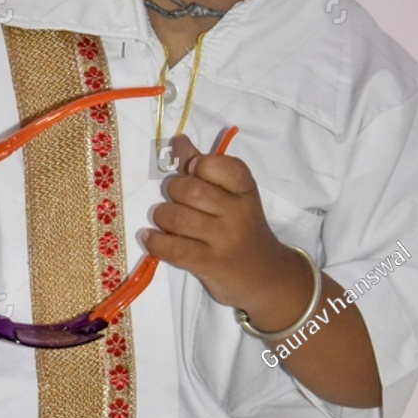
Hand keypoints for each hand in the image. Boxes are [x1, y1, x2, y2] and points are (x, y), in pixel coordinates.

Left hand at [142, 135, 312, 323]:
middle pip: (190, 190)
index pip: (220, 164)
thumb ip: (204, 167)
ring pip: (177, 217)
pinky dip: (155, 241)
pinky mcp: (210, 264)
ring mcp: (225, 240)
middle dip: (173, 191)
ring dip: (162, 216)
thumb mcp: (233, 196)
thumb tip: (178, 141)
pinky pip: (173, 248)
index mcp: (245, 189)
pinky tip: (150, 238)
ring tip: (165, 220)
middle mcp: (238, 212)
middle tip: (174, 200)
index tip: (191, 171)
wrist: (266, 276)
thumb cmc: (242, 229)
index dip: (199, 164)